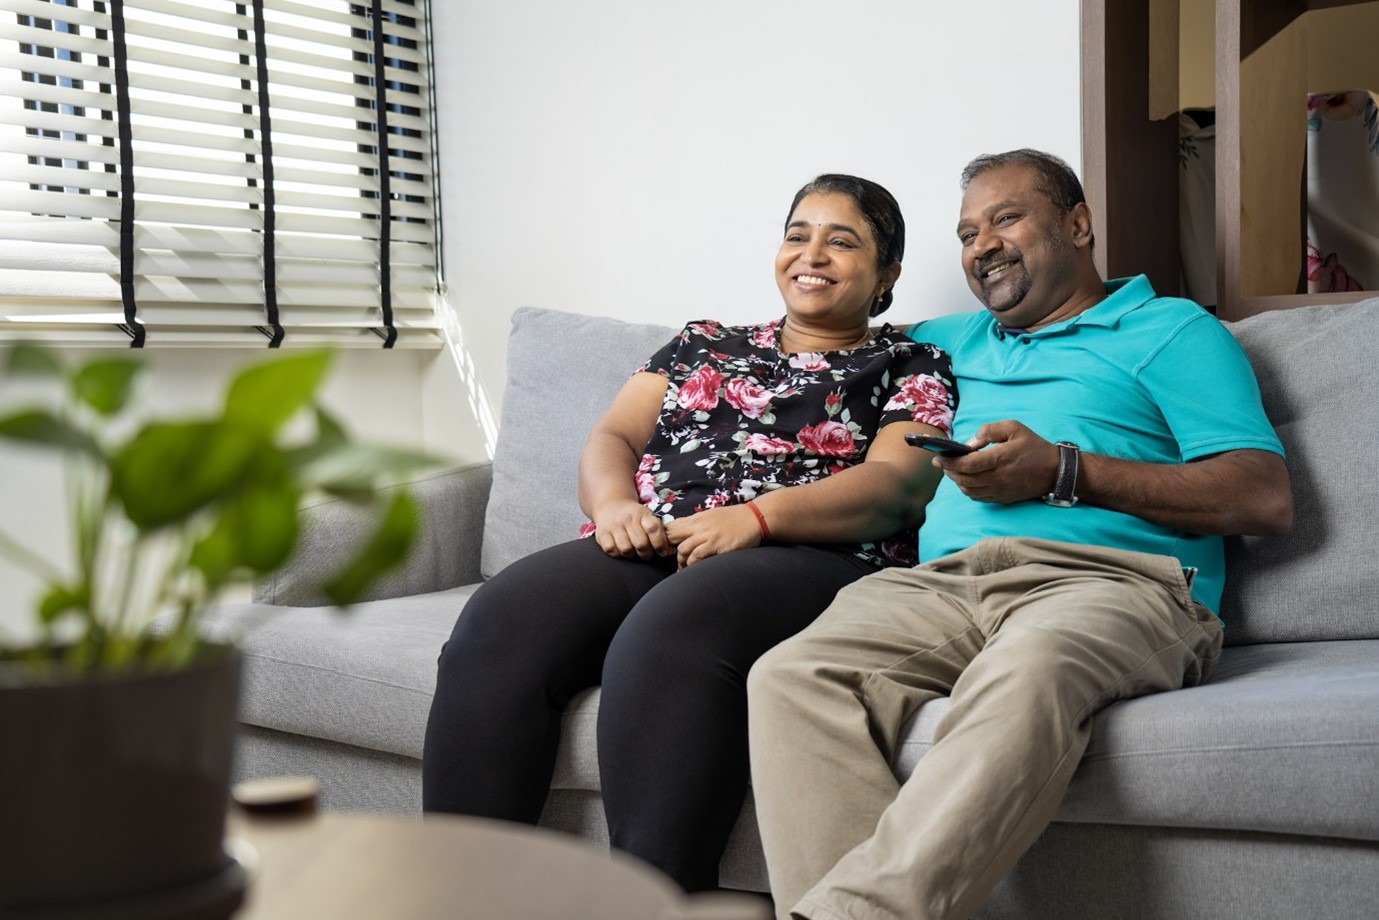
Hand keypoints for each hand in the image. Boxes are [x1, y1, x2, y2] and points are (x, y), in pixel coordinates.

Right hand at [591, 499, 672, 559]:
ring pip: (626, 549)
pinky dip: (619, 554)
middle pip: (641, 544)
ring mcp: (613, 526)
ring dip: (633, 556)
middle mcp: (627, 519)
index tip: (663, 552)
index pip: (653, 529)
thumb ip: (660, 534)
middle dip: (647, 554)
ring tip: (635, 553)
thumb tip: (670, 552)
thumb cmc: (635, 518)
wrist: (611, 506)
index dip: (660, 544)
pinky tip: (622, 551)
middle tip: (647, 555)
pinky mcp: (602, 535)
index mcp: (642, 514)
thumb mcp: (649, 518)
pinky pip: (612, 550)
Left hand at [664, 504, 762, 568]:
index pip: (671, 527)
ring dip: (680, 561)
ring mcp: (708, 536)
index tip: (665, 549)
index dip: (664, 538)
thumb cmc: (734, 518)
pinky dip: (692, 564)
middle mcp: (699, 526)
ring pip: (683, 549)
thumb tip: (681, 532)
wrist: (755, 518)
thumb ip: (696, 524)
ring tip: (682, 569)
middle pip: (672, 537)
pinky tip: (694, 569)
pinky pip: (697, 556)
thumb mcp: (711, 516)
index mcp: (697, 518)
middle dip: (668, 550)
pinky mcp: (718, 546)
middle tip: (670, 562)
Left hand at [930, 420, 1060, 503]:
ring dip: (956, 482)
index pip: (967, 464)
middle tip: (942, 463)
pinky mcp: (1003, 499)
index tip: (938, 457)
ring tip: (952, 471)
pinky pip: (978, 498)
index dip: (949, 462)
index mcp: (1000, 458)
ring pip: (969, 491)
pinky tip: (966, 481)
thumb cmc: (1034, 446)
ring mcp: (1000, 491)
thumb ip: (989, 430)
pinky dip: (967, 490)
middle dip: (949, 472)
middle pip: (964, 480)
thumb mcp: (1014, 428)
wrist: (1055, 471)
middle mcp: (998, 478)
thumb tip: (970, 443)